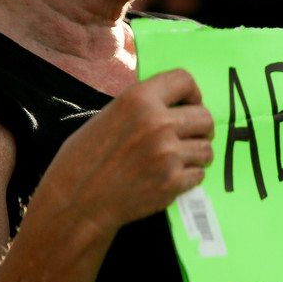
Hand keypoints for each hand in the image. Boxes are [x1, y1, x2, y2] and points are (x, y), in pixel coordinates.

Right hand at [41, 69, 213, 231]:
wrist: (76, 202)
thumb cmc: (84, 159)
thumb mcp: (108, 116)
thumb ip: (142, 107)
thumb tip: (172, 104)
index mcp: (138, 99)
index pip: (184, 80)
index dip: (193, 93)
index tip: (191, 104)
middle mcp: (158, 122)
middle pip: (204, 116)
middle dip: (200, 128)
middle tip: (190, 136)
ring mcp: (168, 153)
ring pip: (206, 148)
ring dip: (197, 154)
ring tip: (181, 159)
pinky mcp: (173, 181)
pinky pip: (199, 174)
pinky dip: (189, 177)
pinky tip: (171, 177)